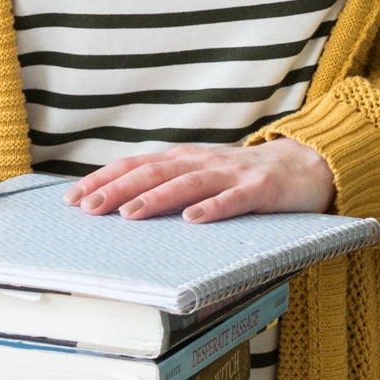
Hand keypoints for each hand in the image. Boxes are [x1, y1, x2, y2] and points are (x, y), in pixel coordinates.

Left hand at [64, 139, 334, 224]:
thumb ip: (171, 187)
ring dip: (157, 198)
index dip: (103, 178)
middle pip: (154, 172)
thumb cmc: (247, 177)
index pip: (136, 165)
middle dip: (118, 188)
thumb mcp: (204, 177)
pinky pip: (235, 200)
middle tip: (87, 208)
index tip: (71, 198)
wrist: (307, 164)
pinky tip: (195, 220)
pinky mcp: (261, 189)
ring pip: (189, 183)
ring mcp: (233, 173)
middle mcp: (203, 161)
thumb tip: (122, 208)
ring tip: (129, 215)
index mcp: (186, 160)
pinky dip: (214, 208)